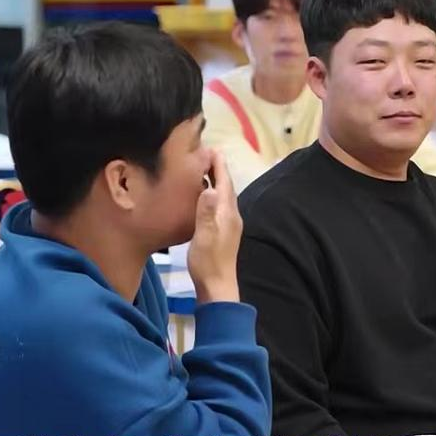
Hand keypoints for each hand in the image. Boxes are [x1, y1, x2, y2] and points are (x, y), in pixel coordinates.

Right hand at [188, 149, 241, 304]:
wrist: (218, 286)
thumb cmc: (208, 262)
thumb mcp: (204, 236)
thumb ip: (206, 212)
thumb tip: (209, 188)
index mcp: (227, 213)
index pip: (224, 182)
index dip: (218, 165)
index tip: (211, 148)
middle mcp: (231, 215)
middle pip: (226, 186)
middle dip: (217, 169)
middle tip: (206, 154)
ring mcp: (229, 224)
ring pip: (223, 195)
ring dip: (216, 181)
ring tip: (204, 170)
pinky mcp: (224, 232)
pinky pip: (220, 205)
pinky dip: (213, 194)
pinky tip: (205, 197)